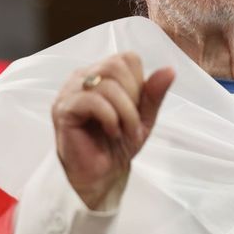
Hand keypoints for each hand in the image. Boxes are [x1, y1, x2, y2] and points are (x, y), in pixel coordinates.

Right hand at [51, 52, 174, 209]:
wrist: (101, 174)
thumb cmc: (118, 143)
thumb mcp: (144, 116)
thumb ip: (154, 93)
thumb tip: (169, 70)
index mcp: (101, 73)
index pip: (127, 58)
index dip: (139, 83)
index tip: (137, 109)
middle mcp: (83, 77)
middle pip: (116, 66)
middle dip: (133, 96)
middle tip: (132, 122)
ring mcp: (69, 92)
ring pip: (107, 84)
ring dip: (125, 112)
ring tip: (124, 131)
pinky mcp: (63, 109)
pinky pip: (93, 100)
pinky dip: (111, 118)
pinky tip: (112, 132)